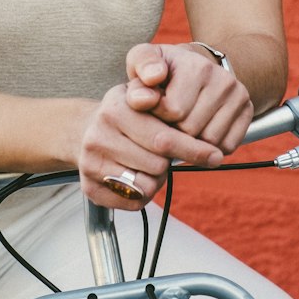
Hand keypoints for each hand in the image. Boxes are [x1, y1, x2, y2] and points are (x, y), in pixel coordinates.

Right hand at [77, 82, 225, 209]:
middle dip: (169, 162)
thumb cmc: (125, 114)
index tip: (215, 156)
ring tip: (148, 163)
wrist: (83, 131)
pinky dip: (142, 194)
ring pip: (146, 185)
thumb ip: (164, 98)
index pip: (164, 139)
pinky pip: (133, 202)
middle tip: (166, 154)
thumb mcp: (142, 95)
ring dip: (156, 178)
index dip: (194, 149)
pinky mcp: (89, 188)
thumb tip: (186, 115)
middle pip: (158, 165)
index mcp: (115, 109)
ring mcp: (91, 164)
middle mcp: (98, 136)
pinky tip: (136, 176)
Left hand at [124, 43, 254, 154]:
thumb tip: (143, 99)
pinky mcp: (248, 112)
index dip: (158, 114)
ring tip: (181, 125)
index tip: (155, 105)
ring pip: (210, 143)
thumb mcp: (144, 60)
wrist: (199, 65)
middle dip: (173, 130)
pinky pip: (227, 147)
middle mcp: (223, 80)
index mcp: (197, 67)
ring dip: (191, 142)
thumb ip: (139, 73)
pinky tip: (200, 131)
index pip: (173, 111)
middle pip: (191, 130)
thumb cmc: (165, 68)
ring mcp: (239, 96)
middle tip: (168, 118)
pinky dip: (211, 147)